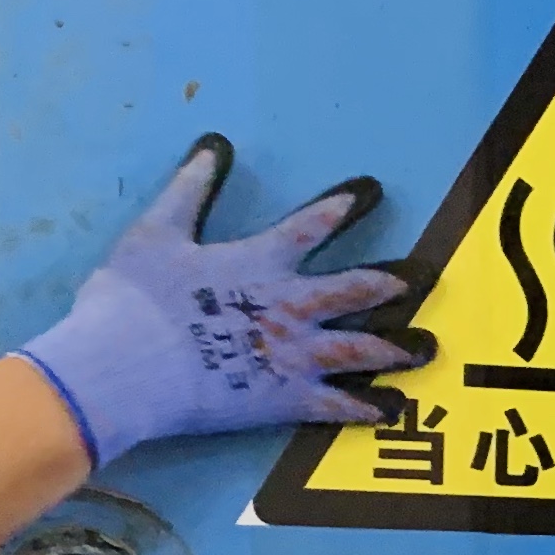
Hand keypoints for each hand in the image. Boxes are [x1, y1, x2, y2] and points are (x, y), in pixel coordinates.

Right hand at [9, 136, 409, 469]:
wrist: (126, 366)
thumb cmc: (133, 298)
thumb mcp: (157, 231)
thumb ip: (190, 189)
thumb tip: (215, 145)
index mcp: (260, 261)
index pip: (312, 225)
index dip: (343, 207)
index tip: (371, 191)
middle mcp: (290, 304)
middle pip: (356, 289)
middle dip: (393, 282)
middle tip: (428, 277)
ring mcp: (295, 355)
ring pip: (362, 349)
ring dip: (399, 347)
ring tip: (428, 348)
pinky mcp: (287, 401)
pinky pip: (339, 406)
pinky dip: (368, 407)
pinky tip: (393, 409)